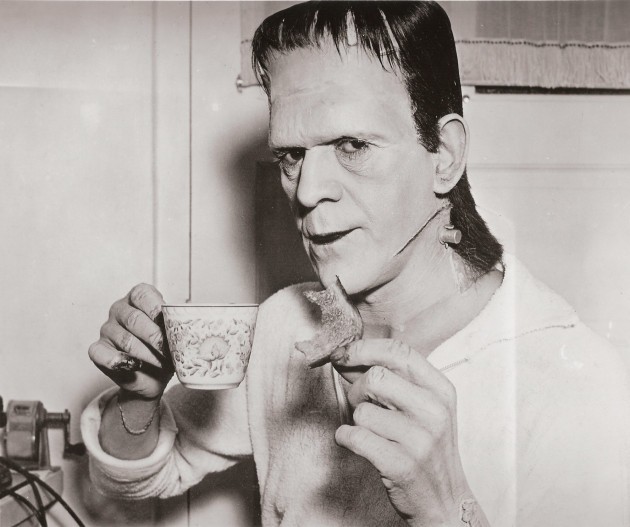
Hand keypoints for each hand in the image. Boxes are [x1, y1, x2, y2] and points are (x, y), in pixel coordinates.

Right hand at [88, 284, 173, 399]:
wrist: (153, 377)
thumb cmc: (165, 349)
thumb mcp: (174, 334)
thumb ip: (175, 325)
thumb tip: (184, 324)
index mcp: (138, 298)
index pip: (143, 295)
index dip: (157, 309)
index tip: (170, 324)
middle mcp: (119, 309)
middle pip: (135, 319)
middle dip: (155, 337)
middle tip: (170, 351)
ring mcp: (107, 329)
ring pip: (126, 340)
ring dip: (146, 354)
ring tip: (162, 363)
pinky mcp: (98, 350)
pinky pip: (104, 355)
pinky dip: (121, 362)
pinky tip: (135, 366)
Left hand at [332, 339, 477, 526]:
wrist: (445, 500)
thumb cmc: (427, 447)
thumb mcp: (424, 407)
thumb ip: (392, 379)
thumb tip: (346, 356)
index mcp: (440, 390)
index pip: (399, 351)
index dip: (363, 349)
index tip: (343, 355)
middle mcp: (434, 411)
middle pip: (376, 376)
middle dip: (356, 389)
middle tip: (360, 404)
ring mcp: (420, 439)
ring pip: (362, 410)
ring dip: (355, 419)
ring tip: (369, 430)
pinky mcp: (401, 464)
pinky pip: (356, 437)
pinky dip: (346, 437)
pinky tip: (357, 442)